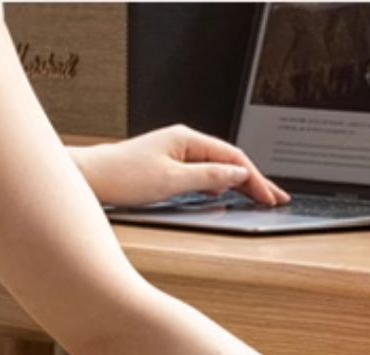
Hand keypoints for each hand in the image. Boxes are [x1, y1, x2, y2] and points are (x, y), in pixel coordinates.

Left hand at [69, 125, 287, 208]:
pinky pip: (205, 173)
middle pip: (229, 161)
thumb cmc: (123, 176)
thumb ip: (208, 177)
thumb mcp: (173, 180)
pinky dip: (222, 185)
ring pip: (218, 167)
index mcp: (186, 139)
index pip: (232, 158)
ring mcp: (176, 153)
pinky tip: (229, 196)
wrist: (92, 177)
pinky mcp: (170, 166)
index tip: (270, 198)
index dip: (255, 179)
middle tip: (277, 199)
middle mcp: (183, 142)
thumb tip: (237, 175)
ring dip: (240, 184)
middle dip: (255, 181)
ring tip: (260, 199)